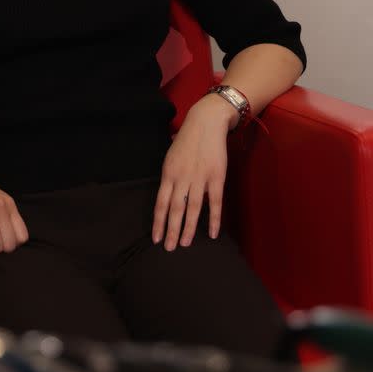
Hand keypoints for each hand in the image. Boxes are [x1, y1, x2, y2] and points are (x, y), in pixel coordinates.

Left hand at [152, 94, 235, 250]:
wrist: (206, 122)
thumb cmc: (187, 140)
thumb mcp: (171, 156)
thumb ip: (169, 177)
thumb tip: (165, 196)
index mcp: (169, 173)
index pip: (160, 203)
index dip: (158, 222)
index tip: (156, 238)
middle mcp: (182, 177)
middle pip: (175, 209)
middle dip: (171, 230)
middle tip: (169, 249)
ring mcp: (199, 178)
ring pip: (193, 208)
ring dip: (189, 228)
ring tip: (186, 244)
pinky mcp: (216, 177)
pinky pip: (214, 202)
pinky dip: (214, 219)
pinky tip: (213, 233)